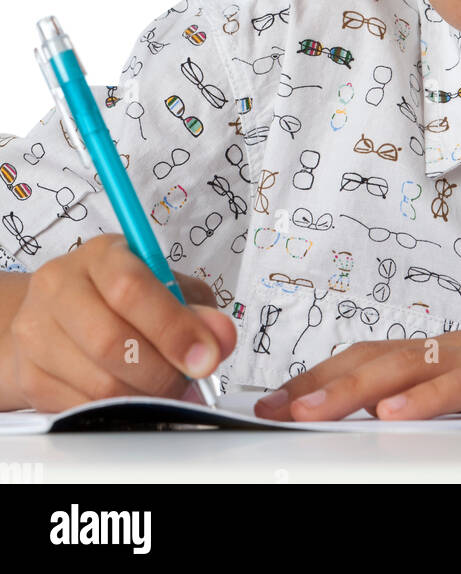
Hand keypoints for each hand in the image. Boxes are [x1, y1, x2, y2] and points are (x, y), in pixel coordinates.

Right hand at [3, 233, 235, 411]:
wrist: (57, 314)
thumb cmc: (121, 296)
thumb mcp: (165, 286)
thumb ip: (196, 309)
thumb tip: (220, 338)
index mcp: (100, 255)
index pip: (131, 289)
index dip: (173, 328)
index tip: (206, 357)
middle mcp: (59, 287)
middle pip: (111, 342)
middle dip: (162, 372)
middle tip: (188, 382)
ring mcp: (37, 333)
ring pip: (98, 384)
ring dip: (145, 397)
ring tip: (163, 390)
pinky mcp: (30, 377)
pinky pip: (82, 409)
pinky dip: (119, 413)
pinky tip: (133, 397)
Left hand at [253, 300, 460, 421]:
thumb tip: (406, 424)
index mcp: (459, 353)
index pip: (377, 357)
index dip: (325, 376)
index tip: (280, 399)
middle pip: (378, 357)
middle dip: (319, 383)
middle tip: (272, 408)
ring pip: (410, 367)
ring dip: (352, 389)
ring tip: (308, 411)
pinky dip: (429, 398)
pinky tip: (395, 413)